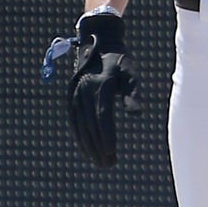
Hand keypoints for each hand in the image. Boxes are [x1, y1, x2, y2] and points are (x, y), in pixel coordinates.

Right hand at [66, 11, 140, 167]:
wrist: (97, 42)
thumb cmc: (120, 60)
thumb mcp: (131, 73)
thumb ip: (132, 93)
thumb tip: (136, 114)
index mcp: (100, 84)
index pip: (103, 116)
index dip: (107, 135)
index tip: (111, 152)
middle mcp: (84, 90)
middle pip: (91, 124)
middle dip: (99, 146)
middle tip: (108, 164)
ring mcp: (75, 94)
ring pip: (80, 125)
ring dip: (88, 145)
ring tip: (99, 162)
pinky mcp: (71, 96)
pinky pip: (74, 120)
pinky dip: (79, 136)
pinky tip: (86, 149)